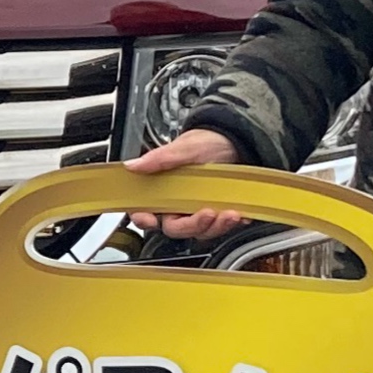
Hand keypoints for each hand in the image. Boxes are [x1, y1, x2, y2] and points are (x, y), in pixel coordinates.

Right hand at [126, 124, 248, 241]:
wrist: (235, 141)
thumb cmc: (206, 141)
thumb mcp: (183, 148)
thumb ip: (158, 159)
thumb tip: (133, 166)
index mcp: (161, 189)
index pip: (143, 211)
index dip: (143, 219)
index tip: (152, 220)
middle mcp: (176, 203)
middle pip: (175, 228)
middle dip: (193, 225)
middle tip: (208, 213)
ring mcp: (196, 210)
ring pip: (199, 231)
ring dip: (216, 226)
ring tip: (231, 213)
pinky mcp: (215, 214)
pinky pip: (219, 227)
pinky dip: (229, 223)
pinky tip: (239, 213)